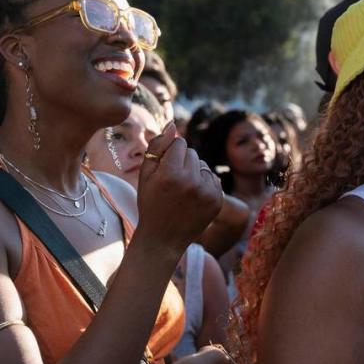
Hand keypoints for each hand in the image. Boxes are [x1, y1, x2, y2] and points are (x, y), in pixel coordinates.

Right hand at [136, 122, 223, 253]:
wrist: (163, 239)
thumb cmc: (150, 204)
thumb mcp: (145, 175)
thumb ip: (157, 146)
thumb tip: (172, 124)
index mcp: (170, 174)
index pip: (180, 143)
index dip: (170, 153)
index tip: (164, 168)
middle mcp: (191, 182)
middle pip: (192, 152)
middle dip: (182, 161)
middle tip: (172, 182)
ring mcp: (207, 192)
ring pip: (203, 164)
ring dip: (193, 172)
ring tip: (182, 190)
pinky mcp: (218, 200)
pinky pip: (213, 177)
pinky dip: (204, 183)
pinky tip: (193, 197)